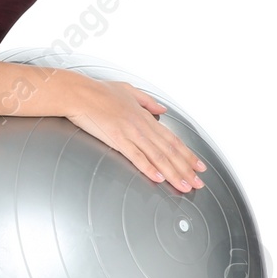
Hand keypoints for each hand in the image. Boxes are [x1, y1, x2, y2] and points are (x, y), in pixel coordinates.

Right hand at [64, 75, 206, 191]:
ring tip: (184, 186)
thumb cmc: (97, 91)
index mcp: (144, 116)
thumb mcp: (128, 90)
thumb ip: (147, 101)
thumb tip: (162, 109)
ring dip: (173, 173)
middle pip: (169, 150)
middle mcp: (142, 125)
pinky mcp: (116, 139)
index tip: (198, 166)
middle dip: (186, 169)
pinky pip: (136, 156)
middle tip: (198, 183)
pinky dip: (148, 168)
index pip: (172, 139)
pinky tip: (158, 178)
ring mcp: (130, 132)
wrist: (78, 92)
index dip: (187, 154)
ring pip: (157, 156)